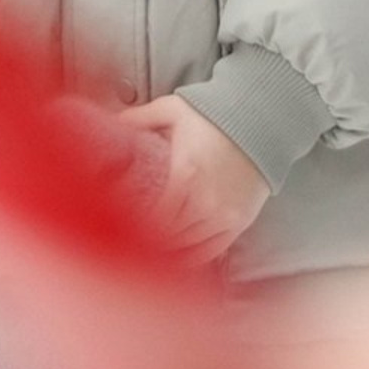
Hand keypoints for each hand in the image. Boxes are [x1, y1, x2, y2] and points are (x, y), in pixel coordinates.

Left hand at [114, 94, 269, 262]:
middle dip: (151, 243)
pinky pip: (215, 249)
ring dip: (173, 253)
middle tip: (133, 246)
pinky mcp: (240, 221)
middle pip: (173, 237)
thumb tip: (110, 118)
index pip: (157, 218)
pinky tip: (182, 258)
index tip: (123, 229)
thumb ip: (139, 117)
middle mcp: (205, 202)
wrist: (258, 120)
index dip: (139, 228)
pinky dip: (197, 256)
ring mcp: (224, 215)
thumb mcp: (171, 109)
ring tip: (152, 256)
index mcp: (184, 176)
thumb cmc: (211, 114)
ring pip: (192, 248)